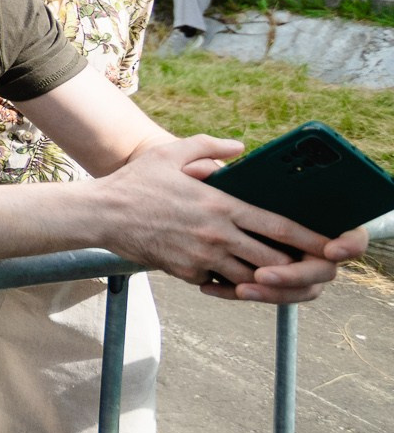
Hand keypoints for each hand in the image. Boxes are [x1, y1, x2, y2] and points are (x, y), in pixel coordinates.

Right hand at [98, 136, 364, 302]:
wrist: (100, 213)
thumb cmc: (137, 181)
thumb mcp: (172, 152)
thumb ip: (210, 147)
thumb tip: (241, 149)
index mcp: (221, 204)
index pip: (278, 225)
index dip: (310, 238)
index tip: (331, 245)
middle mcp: (217, 234)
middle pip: (273, 259)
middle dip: (296, 266)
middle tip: (309, 266)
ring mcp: (202, 256)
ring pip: (251, 278)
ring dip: (267, 279)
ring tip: (277, 275)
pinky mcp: (186, 272)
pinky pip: (220, 284)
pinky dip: (233, 284)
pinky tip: (235, 278)